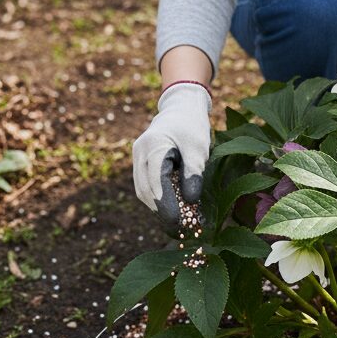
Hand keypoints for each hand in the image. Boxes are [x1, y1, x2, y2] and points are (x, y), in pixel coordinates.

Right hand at [132, 83, 211, 233]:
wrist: (181, 106)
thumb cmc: (192, 126)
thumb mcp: (199, 149)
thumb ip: (194, 174)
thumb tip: (190, 202)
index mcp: (153, 147)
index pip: (157, 184)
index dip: (167, 207)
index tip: (179, 224)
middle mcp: (140, 153)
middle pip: (146, 190)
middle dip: (162, 212)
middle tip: (180, 230)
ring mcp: (137, 157)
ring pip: (143, 191)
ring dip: (158, 208)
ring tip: (176, 224)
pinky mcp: (141, 162)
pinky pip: (145, 185)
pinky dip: (157, 199)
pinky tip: (171, 209)